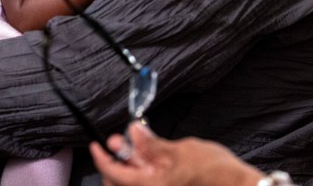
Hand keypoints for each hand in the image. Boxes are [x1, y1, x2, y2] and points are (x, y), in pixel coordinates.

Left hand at [90, 122, 263, 185]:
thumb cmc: (216, 172)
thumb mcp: (181, 150)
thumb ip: (153, 144)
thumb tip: (133, 132)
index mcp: (151, 185)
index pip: (113, 174)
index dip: (101, 158)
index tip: (96, 145)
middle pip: (120, 182)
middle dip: (116, 161)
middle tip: (119, 141)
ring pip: (135, 182)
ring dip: (131, 164)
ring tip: (137, 144)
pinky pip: (149, 183)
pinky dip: (146, 170)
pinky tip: (153, 156)